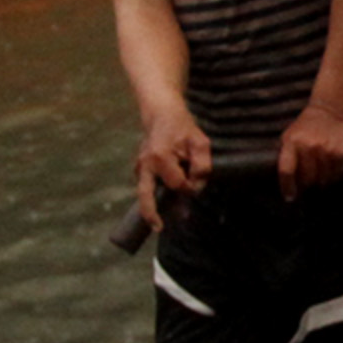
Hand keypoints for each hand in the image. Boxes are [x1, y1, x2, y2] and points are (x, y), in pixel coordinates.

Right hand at [132, 108, 210, 233]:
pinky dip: (154, 196)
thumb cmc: (182, 128)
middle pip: (145, 195)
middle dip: (151, 214)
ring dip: (153, 208)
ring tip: (159, 224)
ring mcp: (139, 167)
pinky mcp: (139, 170)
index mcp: (160, 157)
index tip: (196, 183)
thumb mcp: (200, 143)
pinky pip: (147, 187)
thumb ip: (202, 165)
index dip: (189, 187)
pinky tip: (162, 205)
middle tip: (159, 228)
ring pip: (144, 193)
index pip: (177, 184)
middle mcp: (145, 164)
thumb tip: (196, 185)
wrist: (161, 114)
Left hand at [277, 102, 342, 200]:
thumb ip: (286, 156)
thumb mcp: (290, 136)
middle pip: (307, 179)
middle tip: (309, 181)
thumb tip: (286, 181)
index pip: (286, 171)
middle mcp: (309, 146)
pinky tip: (331, 165)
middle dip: (307, 183)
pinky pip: (336, 174)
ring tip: (321, 170)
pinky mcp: (341, 152)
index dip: (287, 187)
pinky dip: (333, 174)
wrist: (331, 111)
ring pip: (323, 179)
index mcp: (292, 142)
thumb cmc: (306, 127)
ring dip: (321, 180)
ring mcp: (326, 150)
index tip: (289, 196)